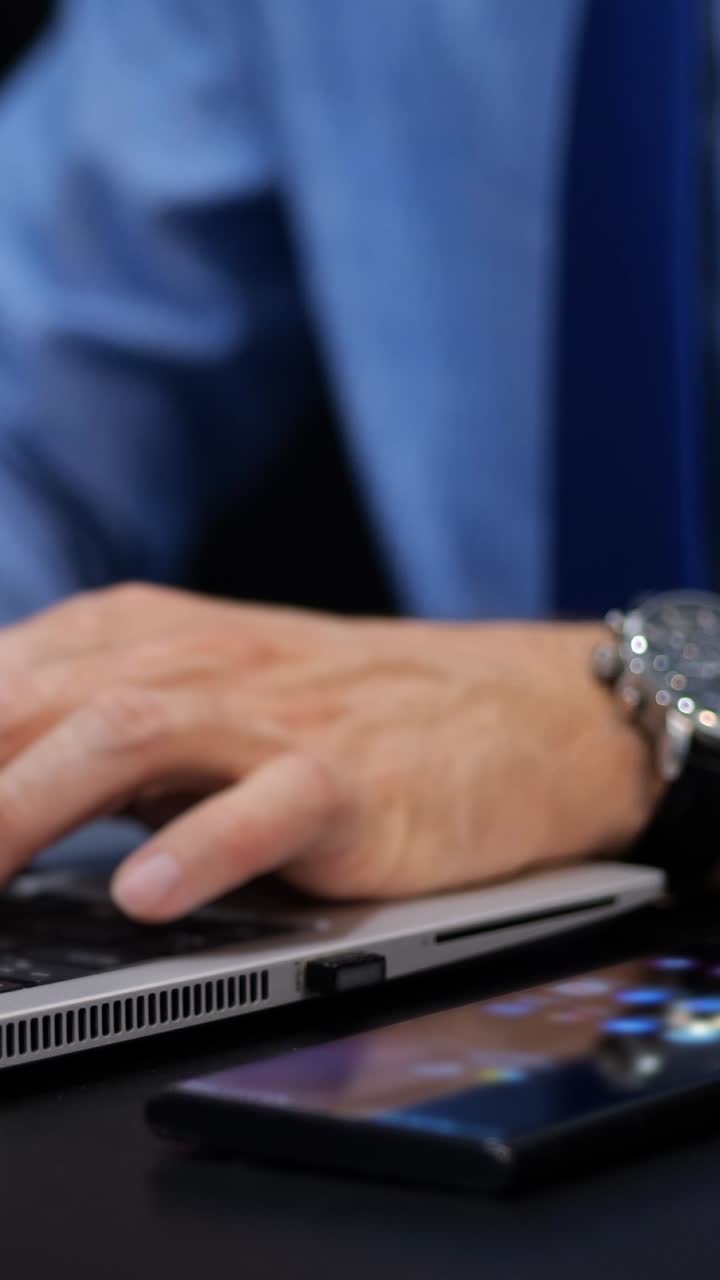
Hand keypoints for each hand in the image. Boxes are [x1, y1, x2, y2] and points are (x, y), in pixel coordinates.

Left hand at [0, 584, 660, 919]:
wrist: (515, 708)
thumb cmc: (346, 709)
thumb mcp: (201, 697)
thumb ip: (90, 729)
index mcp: (143, 638)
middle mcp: (198, 663)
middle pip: (37, 701)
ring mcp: (279, 718)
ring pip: (131, 733)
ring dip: (31, 803)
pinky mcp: (357, 779)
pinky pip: (273, 803)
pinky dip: (204, 844)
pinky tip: (148, 894)